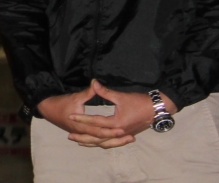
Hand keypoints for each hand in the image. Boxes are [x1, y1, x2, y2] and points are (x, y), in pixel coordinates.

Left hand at [36, 80, 175, 148]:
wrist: (157, 109)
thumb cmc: (139, 101)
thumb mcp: (121, 96)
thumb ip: (105, 92)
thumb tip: (93, 82)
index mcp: (117, 123)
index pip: (95, 122)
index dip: (82, 118)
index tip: (70, 116)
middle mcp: (119, 132)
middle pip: (98, 138)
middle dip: (84, 137)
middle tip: (70, 136)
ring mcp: (124, 135)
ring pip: (105, 143)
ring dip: (92, 143)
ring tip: (79, 142)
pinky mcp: (127, 135)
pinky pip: (112, 142)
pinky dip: (103, 144)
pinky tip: (96, 143)